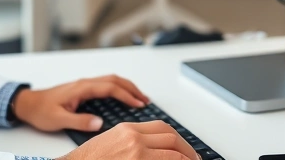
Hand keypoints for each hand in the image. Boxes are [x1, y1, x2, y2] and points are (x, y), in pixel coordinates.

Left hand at [11, 75, 148, 132]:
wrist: (28, 103)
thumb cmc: (41, 110)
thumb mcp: (59, 120)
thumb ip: (79, 121)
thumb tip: (99, 123)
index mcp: (81, 88)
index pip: (109, 88)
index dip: (126, 95)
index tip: (139, 104)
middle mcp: (84, 83)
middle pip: (114, 80)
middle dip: (132, 89)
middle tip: (146, 100)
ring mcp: (84, 85)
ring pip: (111, 80)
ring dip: (127, 87)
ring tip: (140, 98)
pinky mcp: (83, 89)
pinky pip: (105, 85)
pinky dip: (118, 89)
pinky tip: (123, 97)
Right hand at [57, 122, 198, 159]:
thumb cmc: (90, 159)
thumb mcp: (111, 142)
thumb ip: (132, 141)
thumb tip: (153, 149)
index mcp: (128, 129)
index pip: (162, 128)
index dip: (178, 139)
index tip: (184, 148)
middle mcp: (134, 138)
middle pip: (172, 139)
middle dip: (188, 150)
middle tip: (194, 159)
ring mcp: (136, 153)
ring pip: (173, 154)